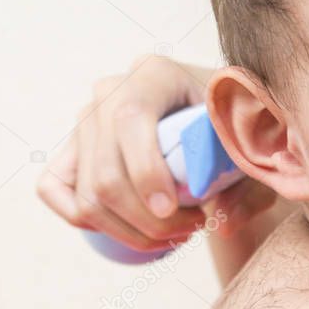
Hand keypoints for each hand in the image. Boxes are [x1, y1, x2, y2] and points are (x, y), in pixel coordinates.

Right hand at [36, 55, 276, 252]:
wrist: (216, 118)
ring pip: (88, 194)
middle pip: (107, 170)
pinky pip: (56, 192)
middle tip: (192, 230)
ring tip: (175, 234)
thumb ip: (248, 185)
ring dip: (129, 231)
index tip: (175, 211)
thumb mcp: (252, 151)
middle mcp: (111, 90)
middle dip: (147, 219)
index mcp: (155, 73)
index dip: (146, 171)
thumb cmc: (235, 129)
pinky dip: (92, 223)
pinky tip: (135, 231)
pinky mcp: (72, 148)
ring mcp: (86, 120)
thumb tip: (220, 224)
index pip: (131, 118)